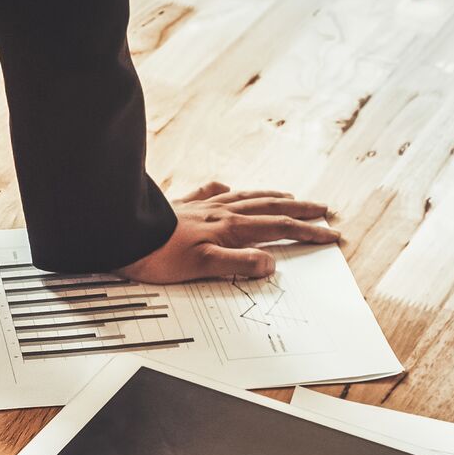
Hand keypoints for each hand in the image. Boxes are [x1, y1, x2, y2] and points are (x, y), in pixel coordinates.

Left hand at [118, 181, 336, 281]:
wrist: (121, 233)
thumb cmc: (157, 254)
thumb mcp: (202, 266)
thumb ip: (238, 263)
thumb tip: (270, 263)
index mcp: (230, 229)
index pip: (279, 228)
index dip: (308, 233)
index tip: (332, 236)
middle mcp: (221, 212)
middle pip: (270, 208)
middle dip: (301, 211)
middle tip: (325, 212)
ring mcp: (203, 206)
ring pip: (247, 197)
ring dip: (273, 197)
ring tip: (290, 197)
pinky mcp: (182, 205)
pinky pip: (211, 192)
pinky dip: (226, 190)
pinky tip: (227, 188)